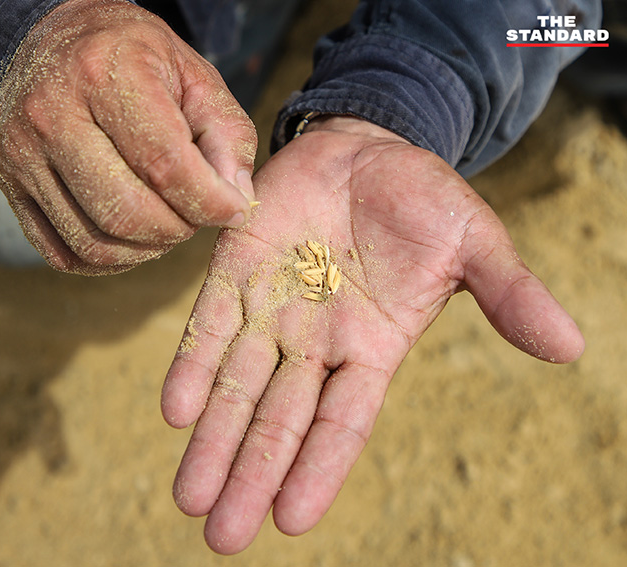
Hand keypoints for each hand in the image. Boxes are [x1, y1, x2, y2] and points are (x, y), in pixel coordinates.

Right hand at [0, 0, 256, 273]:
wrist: (51, 41)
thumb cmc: (134, 59)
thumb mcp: (194, 74)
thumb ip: (227, 134)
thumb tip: (236, 201)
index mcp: (104, 73)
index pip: (163, 163)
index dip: (209, 202)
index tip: (233, 210)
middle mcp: (52, 114)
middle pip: (125, 212)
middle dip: (177, 230)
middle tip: (196, 217)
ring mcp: (22, 154)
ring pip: (93, 242)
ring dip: (146, 251)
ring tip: (168, 226)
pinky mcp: (10, 186)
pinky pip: (63, 254)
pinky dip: (109, 262)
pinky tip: (133, 239)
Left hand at [161, 117, 583, 552]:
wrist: (368, 150)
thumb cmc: (424, 204)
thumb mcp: (475, 245)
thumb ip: (509, 294)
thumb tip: (570, 347)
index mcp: (371, 348)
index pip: (342, 423)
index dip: (318, 469)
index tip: (291, 521)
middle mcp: (314, 343)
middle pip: (279, 421)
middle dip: (250, 475)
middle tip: (222, 538)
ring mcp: (272, 308)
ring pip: (237, 385)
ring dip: (212, 441)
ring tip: (189, 497)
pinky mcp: (236, 269)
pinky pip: (209, 323)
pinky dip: (194, 365)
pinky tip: (176, 410)